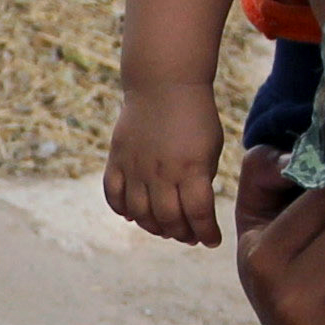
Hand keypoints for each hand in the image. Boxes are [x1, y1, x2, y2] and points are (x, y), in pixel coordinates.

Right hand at [103, 86, 229, 245]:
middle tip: (189, 236)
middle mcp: (161, 172)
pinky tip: (134, 214)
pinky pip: (114, 195)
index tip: (211, 240)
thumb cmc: (195, 116)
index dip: (206, 233)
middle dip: (182, 234)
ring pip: (140, 214)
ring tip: (165, 227)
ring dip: (154, 227)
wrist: (164, 83)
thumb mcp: (211, 149)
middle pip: (168, 219)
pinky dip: (122, 210)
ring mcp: (136, 167)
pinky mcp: (117, 159)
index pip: (198, 214)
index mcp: (191, 168)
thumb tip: (192, 210)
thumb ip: (201, 180)